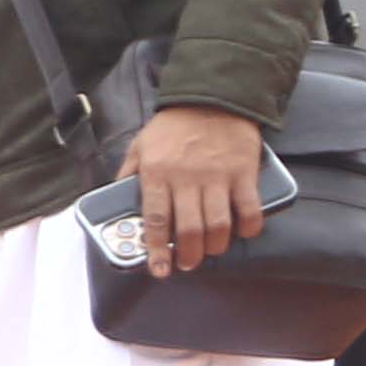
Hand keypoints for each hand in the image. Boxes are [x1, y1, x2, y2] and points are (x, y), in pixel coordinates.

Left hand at [123, 99, 270, 278]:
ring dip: (215, 246)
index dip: (156, 249)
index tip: (158, 268)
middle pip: (189, 229)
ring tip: (210, 251)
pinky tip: (243, 232)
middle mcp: (187, 178)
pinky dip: (249, 226)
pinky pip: (250, 208)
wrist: (213, 97)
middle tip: (187, 263)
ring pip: (219, 225)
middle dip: (188, 255)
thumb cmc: (174, 125)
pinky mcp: (244, 173)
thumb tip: (115, 197)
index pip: (156, 220)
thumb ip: (128, 173)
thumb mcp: (140, 145)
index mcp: (157, 173)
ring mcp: (218, 177)